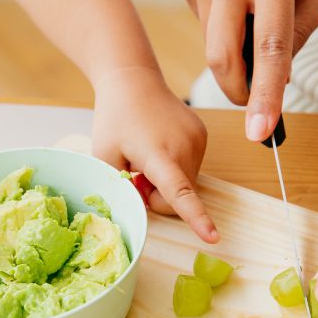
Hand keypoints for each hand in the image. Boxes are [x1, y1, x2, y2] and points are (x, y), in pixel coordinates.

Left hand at [92, 67, 217, 242]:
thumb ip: (120, 186)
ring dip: (166, 181)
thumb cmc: (114, 119)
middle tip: (135, 174)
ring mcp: (198, 141)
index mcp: (159, 154)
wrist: (134, 81)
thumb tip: (143, 204)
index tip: (213, 237)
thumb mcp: (104, 156)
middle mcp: (185, 148)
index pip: (180, 192)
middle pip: (178, 198)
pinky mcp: (203, 136)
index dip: (196, 217)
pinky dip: (174, 168)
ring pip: (186, 184)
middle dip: (156, 196)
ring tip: (147, 157)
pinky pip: (190, 169)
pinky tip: (158, 147)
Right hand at [178, 0, 317, 141]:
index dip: (265, 95)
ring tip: (256, 19)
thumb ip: (305, 28)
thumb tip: (276, 74)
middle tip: (256, 103)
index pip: (270, 46)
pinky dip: (225, 29)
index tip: (260, 133)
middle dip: (240, 91)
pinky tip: (238, 0)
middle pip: (223, 57)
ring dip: (237, 53)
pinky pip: (206, 26)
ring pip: (213, 46)